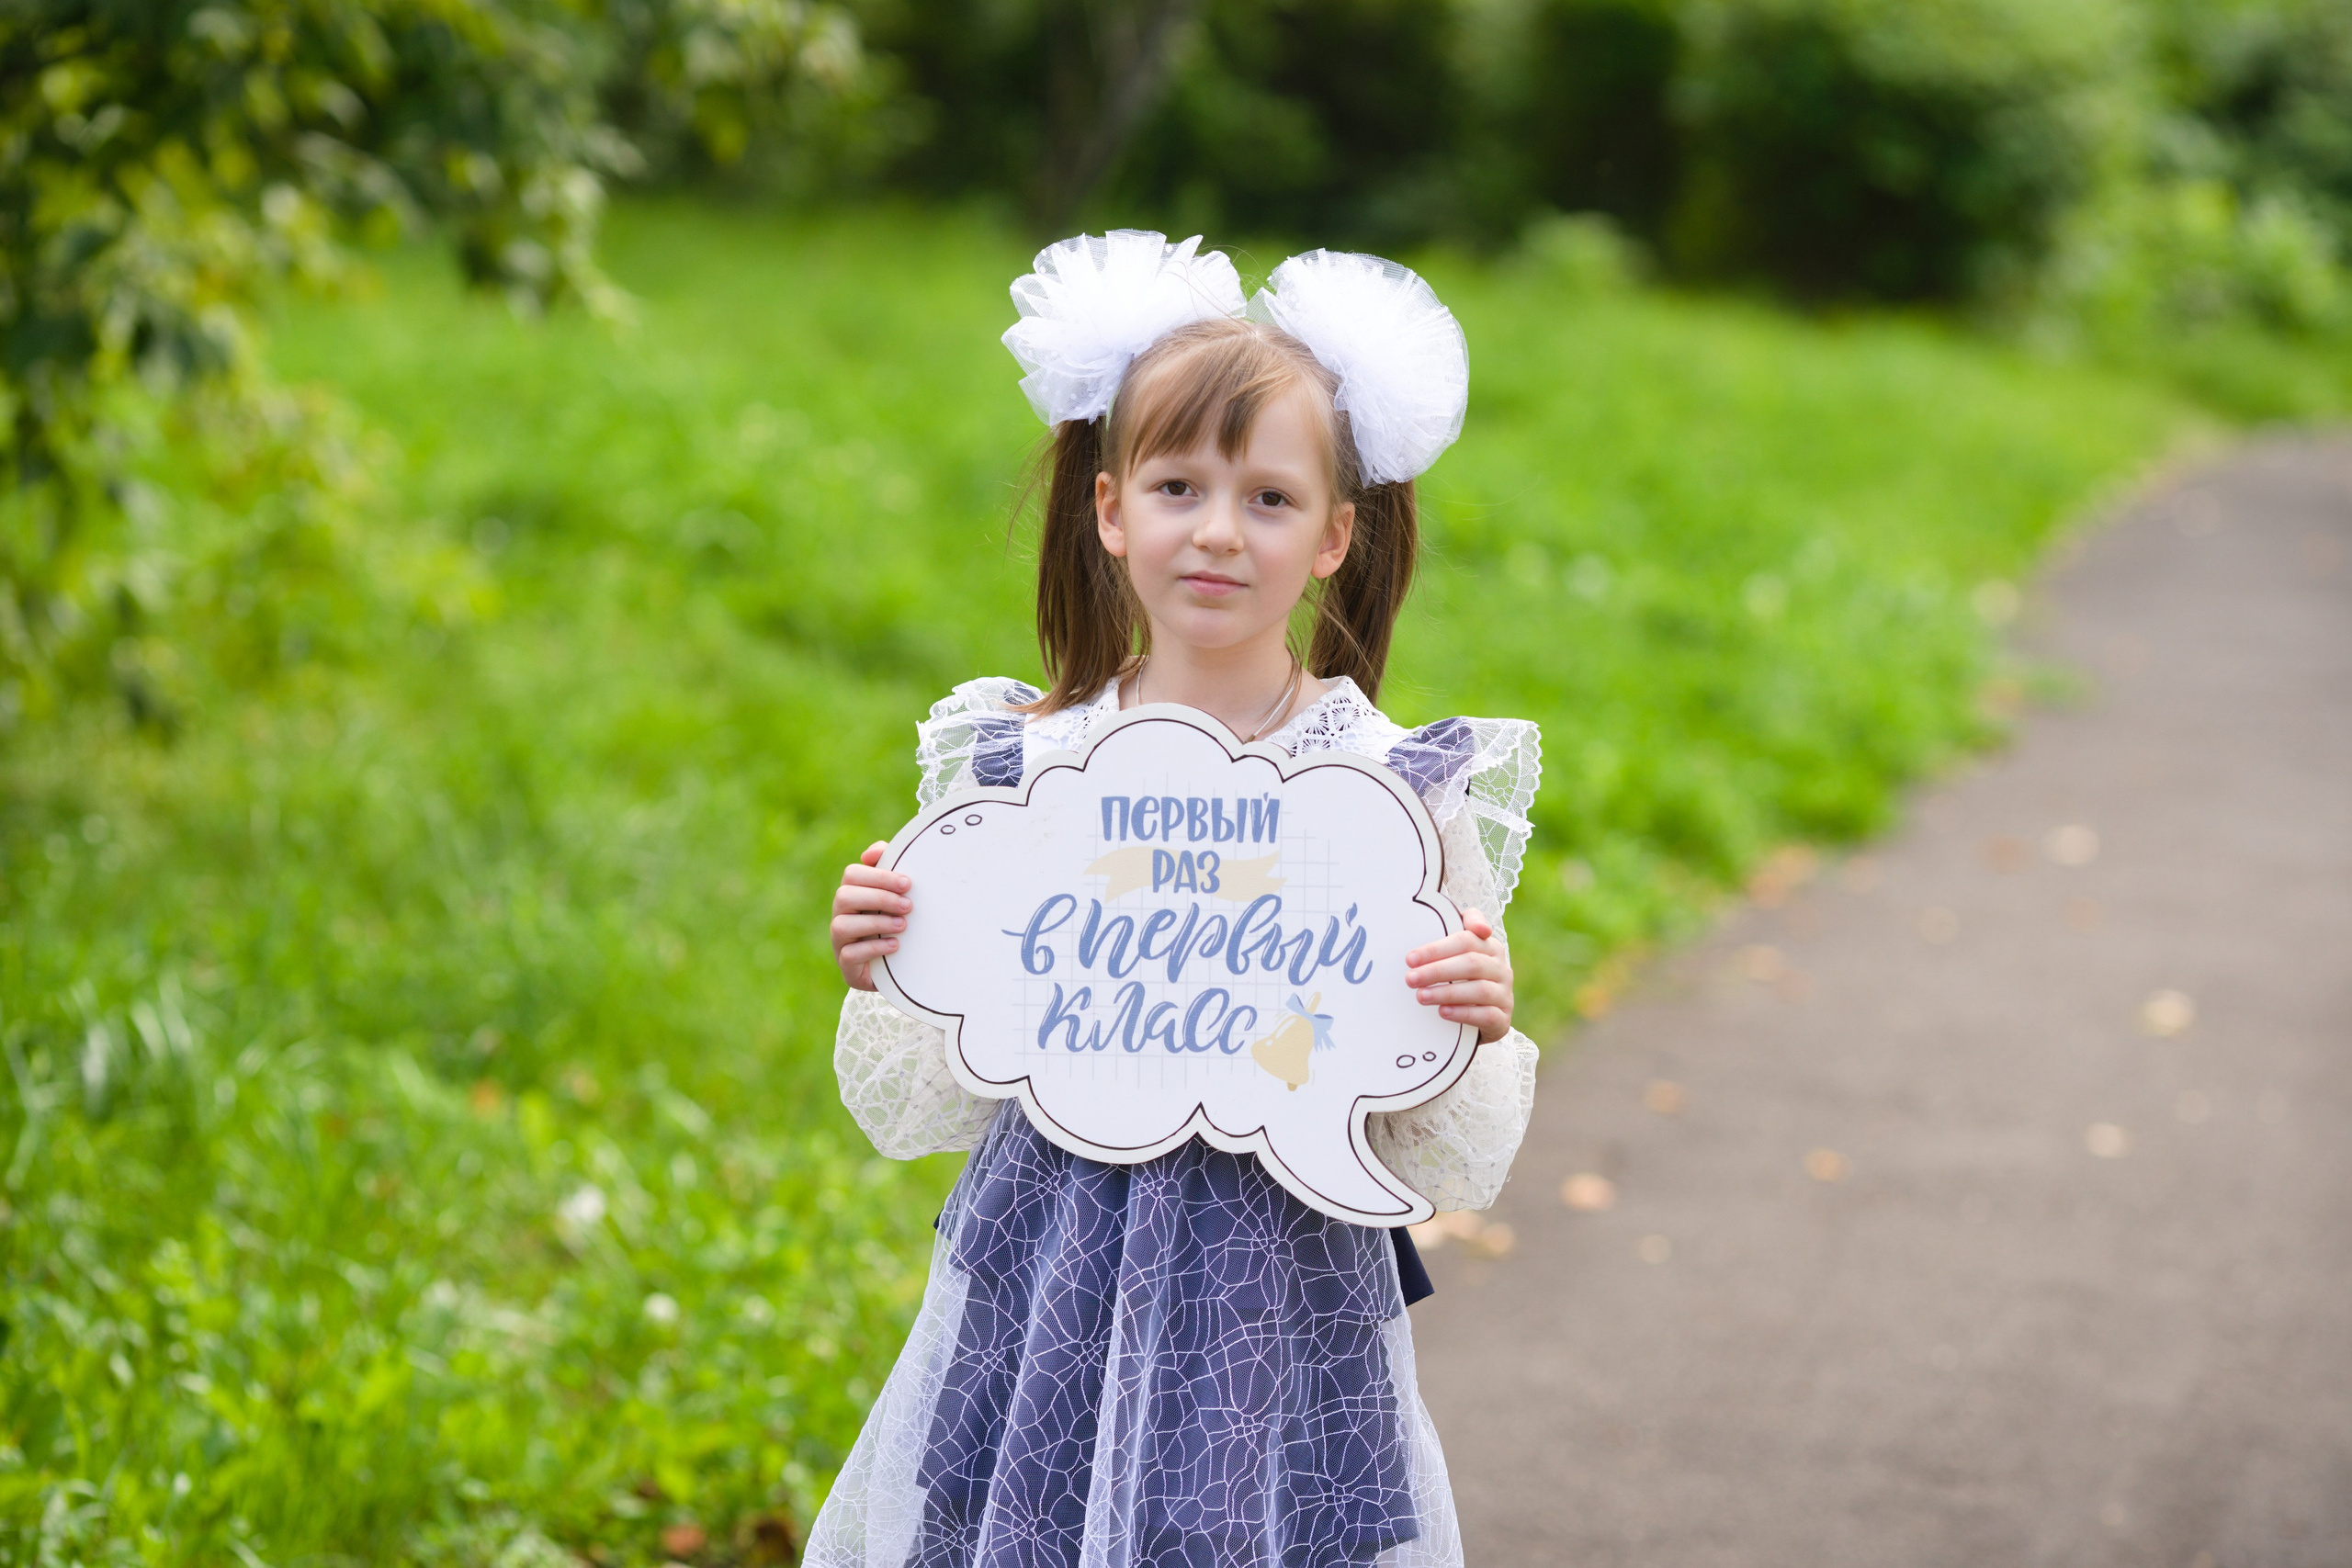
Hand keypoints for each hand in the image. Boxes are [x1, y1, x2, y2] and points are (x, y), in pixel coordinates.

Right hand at [832, 842, 910, 991]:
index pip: (852, 874)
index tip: (907, 883)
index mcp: (852, 893)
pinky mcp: (846, 964)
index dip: (879, 876)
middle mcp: (841, 915)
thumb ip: (887, 869)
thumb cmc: (894, 923)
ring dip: (876, 922)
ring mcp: (840, 940)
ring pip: (842, 925)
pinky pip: (849, 954)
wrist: (897, 966)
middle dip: (879, 898)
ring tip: (903, 925)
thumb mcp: (895, 896)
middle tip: (908, 905)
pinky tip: (895, 945)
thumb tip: (874, 851)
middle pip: (844, 896)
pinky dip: (873, 948)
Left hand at [1405, 908, 1513, 1043]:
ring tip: (1421, 996)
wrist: (1480, 1016)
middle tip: (1410, 979)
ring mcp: (1504, 995)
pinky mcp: (1503, 1019)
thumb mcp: (1458, 953)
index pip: (1466, 940)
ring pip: (1480, 990)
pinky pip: (1487, 1015)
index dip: (1437, 949)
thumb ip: (1459, 931)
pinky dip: (1464, 1013)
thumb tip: (1476, 930)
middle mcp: (1501, 969)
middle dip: (1437, 970)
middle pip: (1471, 964)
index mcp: (1490, 947)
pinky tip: (1442, 1012)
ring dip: (1447, 993)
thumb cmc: (1462, 977)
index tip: (1410, 959)